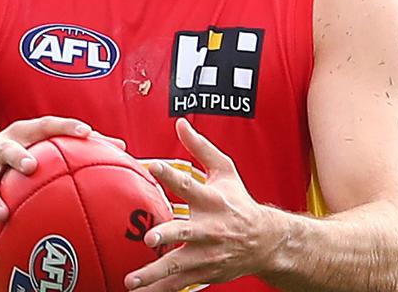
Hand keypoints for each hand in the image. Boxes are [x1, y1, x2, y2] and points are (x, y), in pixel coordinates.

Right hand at [0, 116, 123, 258]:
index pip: (46, 125)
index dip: (65, 126)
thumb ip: (78, 146)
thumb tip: (122, 147)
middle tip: (30, 166)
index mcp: (22, 133)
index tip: (86, 132)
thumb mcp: (40, 145)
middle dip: (18, 157)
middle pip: (7, 150)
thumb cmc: (18, 154)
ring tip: (2, 215)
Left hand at [125, 118, 279, 290]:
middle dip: (168, 234)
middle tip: (149, 237)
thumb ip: (200, 148)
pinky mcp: (204, 271)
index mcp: (212, 199)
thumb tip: (180, 123)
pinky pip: (178, 284)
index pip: (189, 184)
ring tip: (132, 279)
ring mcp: (207, 253)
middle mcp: (209, 228)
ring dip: (155, 273)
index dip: (170, 174)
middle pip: (187, 231)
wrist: (264, 241)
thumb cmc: (239, 202)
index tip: (151, 166)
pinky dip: (159, 290)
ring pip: (178, 265)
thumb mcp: (225, 171)